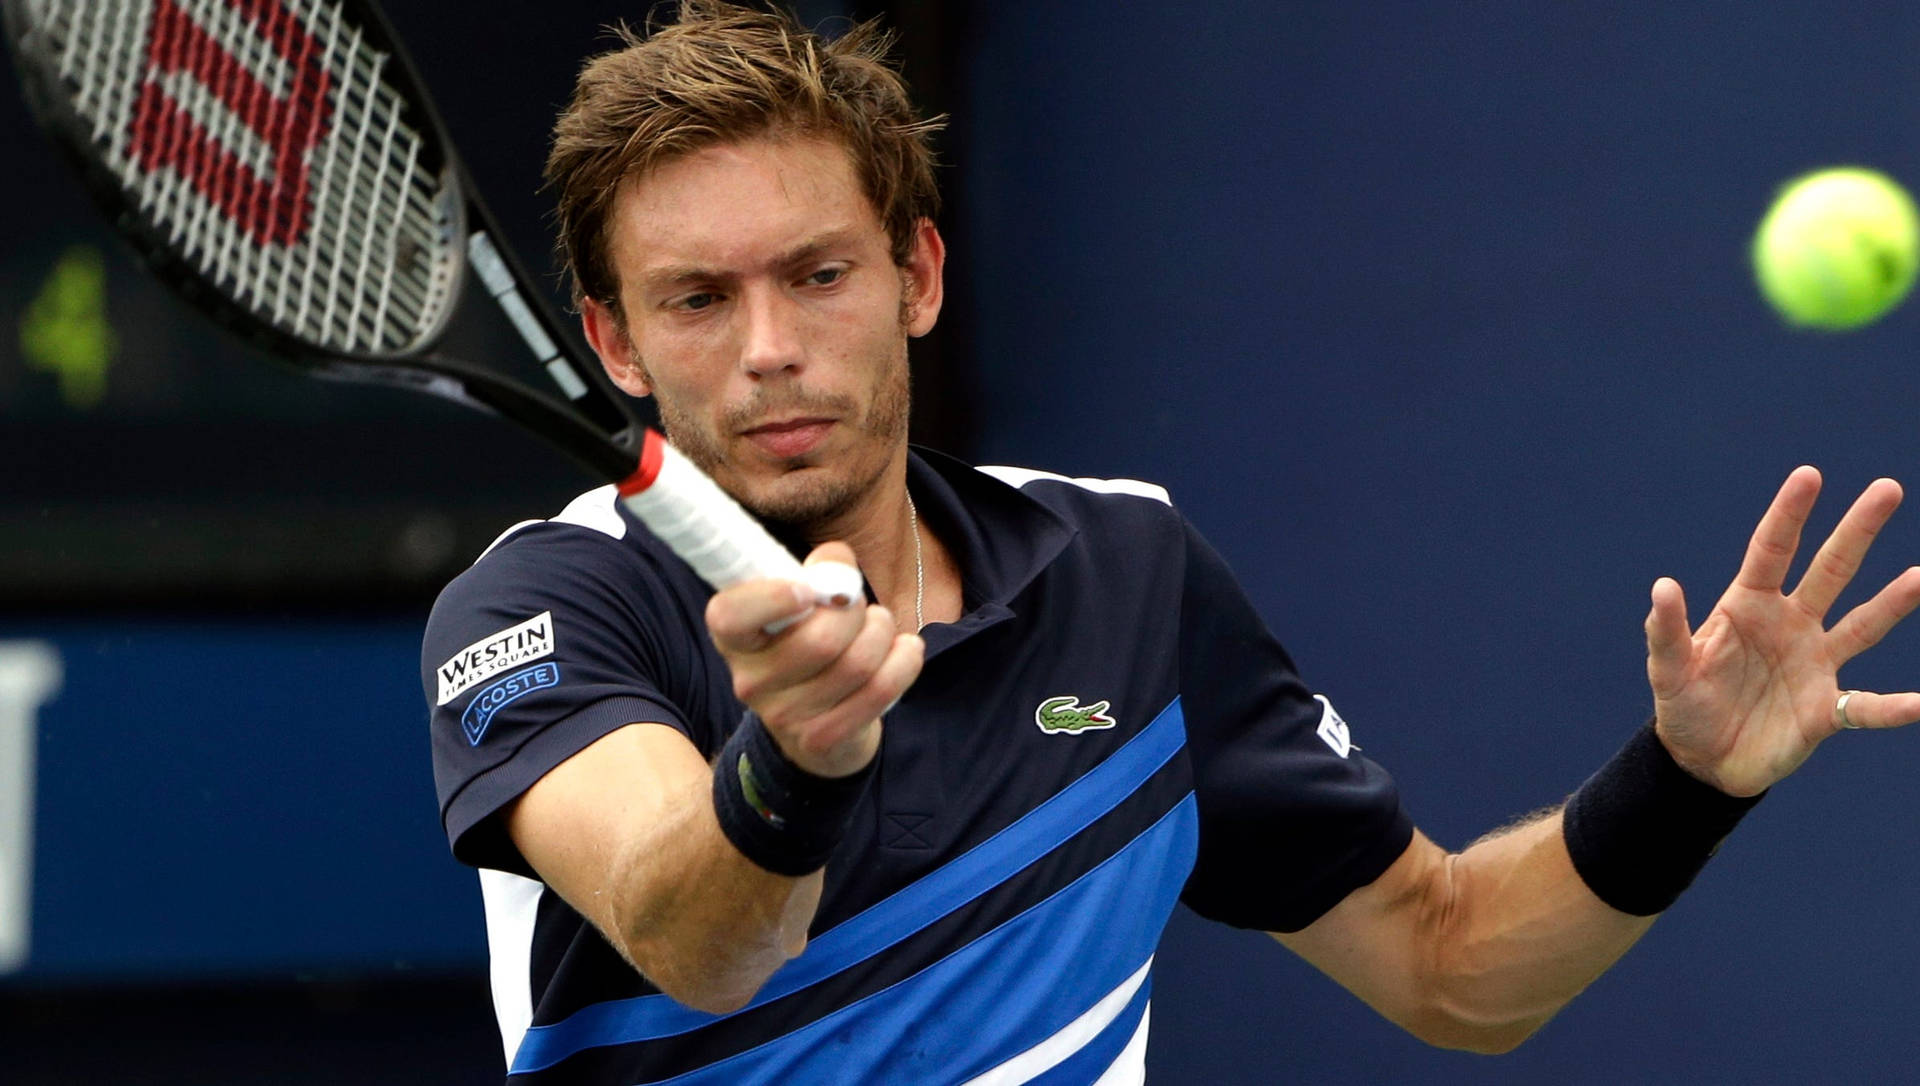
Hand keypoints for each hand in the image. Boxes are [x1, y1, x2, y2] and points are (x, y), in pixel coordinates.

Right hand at [705, 542, 923, 777]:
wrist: (817, 723)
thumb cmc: (808, 642)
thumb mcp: (803, 601)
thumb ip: (818, 571)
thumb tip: (837, 561)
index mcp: (733, 638)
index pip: (730, 614)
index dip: (771, 598)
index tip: (807, 589)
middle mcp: (749, 681)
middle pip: (819, 639)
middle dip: (856, 611)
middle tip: (860, 605)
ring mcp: (783, 716)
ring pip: (856, 662)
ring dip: (882, 632)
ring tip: (880, 626)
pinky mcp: (820, 738)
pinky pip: (879, 690)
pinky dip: (904, 662)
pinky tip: (905, 650)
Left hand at [1646, 466, 1919, 795]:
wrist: (1702, 760)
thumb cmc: (1684, 704)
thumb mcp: (1668, 668)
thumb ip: (1665, 630)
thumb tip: (1663, 586)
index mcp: (1749, 606)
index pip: (1772, 550)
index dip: (1790, 514)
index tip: (1809, 475)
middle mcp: (1791, 625)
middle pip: (1831, 570)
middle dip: (1857, 531)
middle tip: (1887, 488)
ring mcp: (1814, 663)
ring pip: (1863, 625)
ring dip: (1894, 603)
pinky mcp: (1826, 710)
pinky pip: (1866, 707)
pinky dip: (1896, 707)